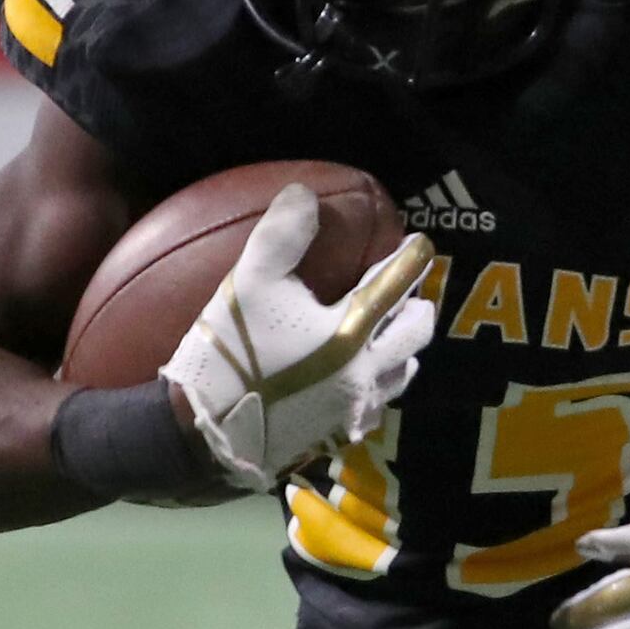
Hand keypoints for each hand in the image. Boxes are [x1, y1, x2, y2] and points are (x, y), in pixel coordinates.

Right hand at [157, 182, 435, 491]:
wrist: (207, 432)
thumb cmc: (230, 351)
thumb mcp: (248, 284)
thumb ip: (280, 236)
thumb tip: (304, 195)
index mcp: (350, 330)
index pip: (396, 283)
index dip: (412, 258)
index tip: (422, 244)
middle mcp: (365, 371)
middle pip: (415, 335)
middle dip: (417, 309)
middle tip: (409, 295)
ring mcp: (355, 407)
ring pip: (400, 374)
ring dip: (402, 351)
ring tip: (388, 336)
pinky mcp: (338, 434)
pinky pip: (375, 407)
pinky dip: (377, 387)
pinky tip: (359, 381)